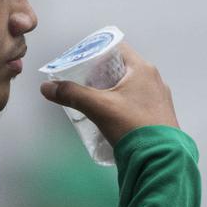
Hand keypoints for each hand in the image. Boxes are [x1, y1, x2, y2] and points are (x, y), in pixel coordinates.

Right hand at [39, 42, 178, 146]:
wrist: (160, 159)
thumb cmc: (132, 126)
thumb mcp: (98, 107)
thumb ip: (72, 94)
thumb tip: (47, 87)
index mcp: (143, 69)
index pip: (117, 48)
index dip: (97, 51)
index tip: (81, 61)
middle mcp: (154, 79)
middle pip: (122, 67)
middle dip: (101, 73)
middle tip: (83, 81)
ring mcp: (159, 98)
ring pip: (131, 85)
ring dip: (112, 89)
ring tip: (95, 99)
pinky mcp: (159, 115)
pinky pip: (138, 101)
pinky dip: (123, 102)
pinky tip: (112, 115)